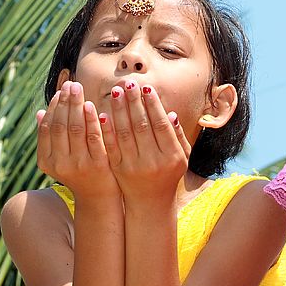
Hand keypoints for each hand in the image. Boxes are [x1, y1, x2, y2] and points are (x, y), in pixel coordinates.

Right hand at [36, 80, 120, 199]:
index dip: (53, 108)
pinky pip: (94, 137)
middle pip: (61, 126)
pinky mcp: (98, 164)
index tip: (60, 92)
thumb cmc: (79, 172)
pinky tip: (91, 106)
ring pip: (75, 129)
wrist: (99, 198)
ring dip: (76, 106)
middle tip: (70, 84)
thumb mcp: (59, 158)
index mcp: (47, 161)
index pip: (48, 128)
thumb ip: (50, 138)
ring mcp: (79, 164)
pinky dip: (91, 120)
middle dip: (65, 102)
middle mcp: (60, 163)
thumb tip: (40, 112)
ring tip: (78, 89)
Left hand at [99, 81, 191, 206]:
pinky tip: (102, 114)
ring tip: (115, 92)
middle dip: (134, 102)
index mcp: (171, 156)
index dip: (153, 106)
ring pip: (124, 133)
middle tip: (128, 84)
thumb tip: (170, 113)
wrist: (150, 202)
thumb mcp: (183, 156)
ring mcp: (134, 166)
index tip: (146, 88)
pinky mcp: (118, 169)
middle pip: (141, 126)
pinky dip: (106, 129)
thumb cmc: (169, 174)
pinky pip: (111, 146)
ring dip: (119, 110)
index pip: (160, 125)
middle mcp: (153, 161)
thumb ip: (178, 135)